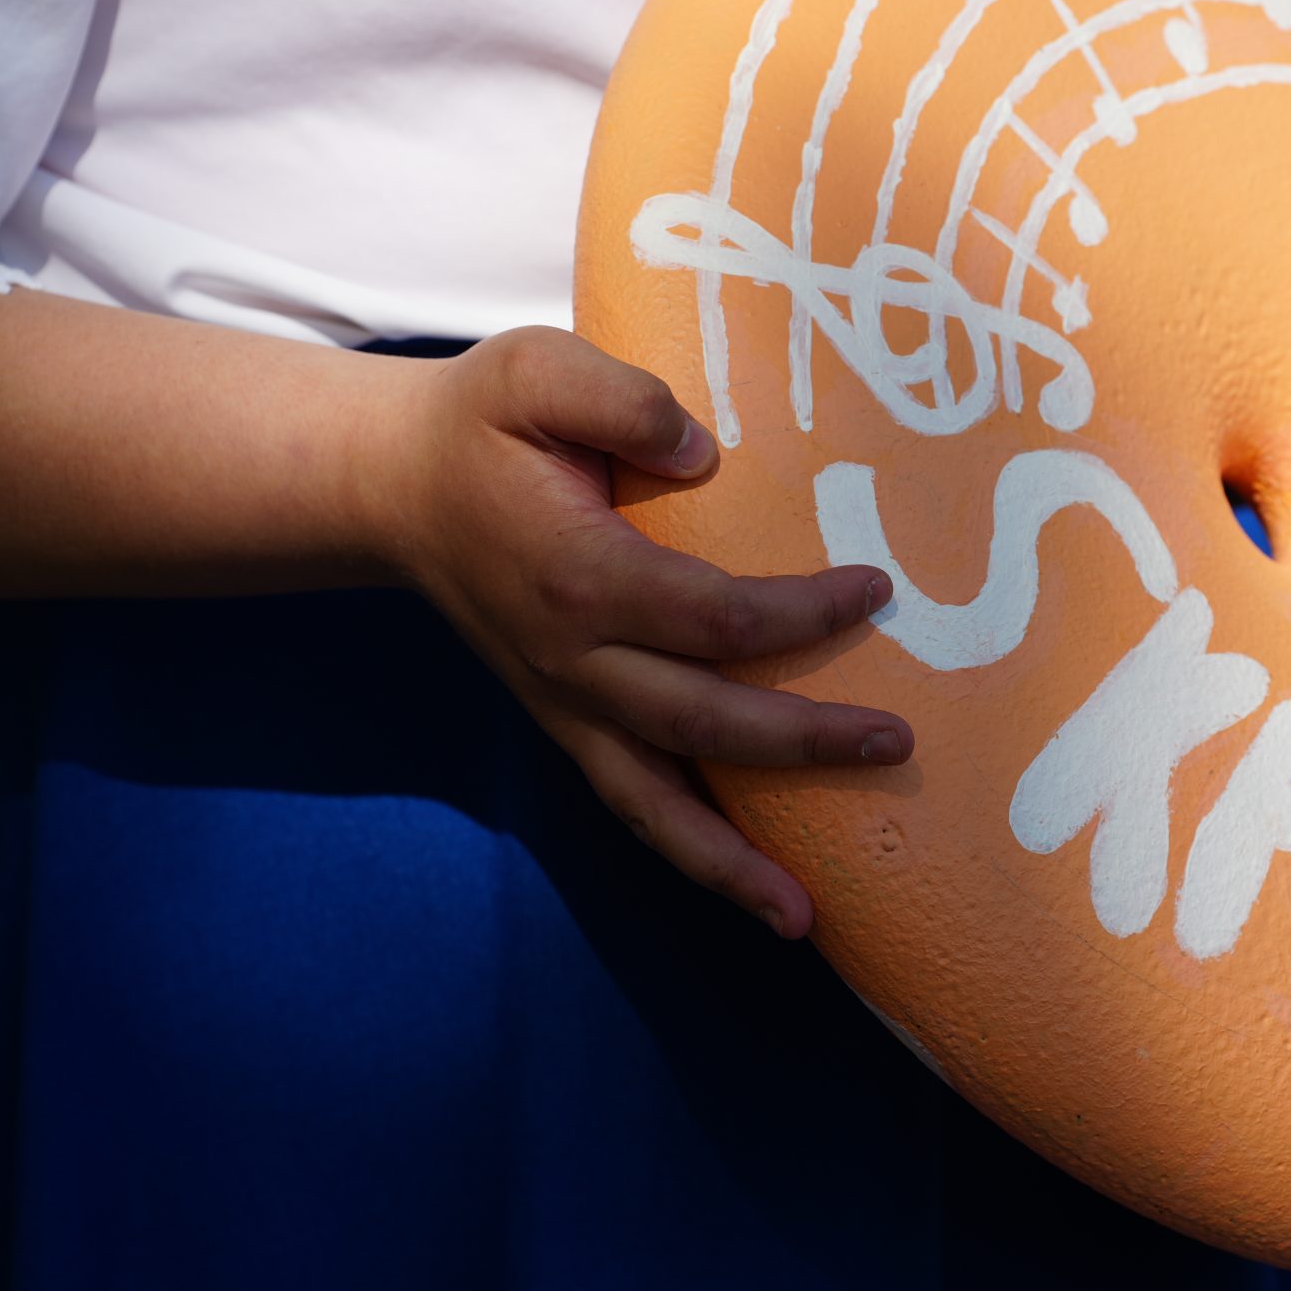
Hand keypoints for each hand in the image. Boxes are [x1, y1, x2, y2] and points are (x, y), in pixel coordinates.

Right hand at [379, 326, 909, 936]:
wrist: (392, 489)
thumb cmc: (481, 425)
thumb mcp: (537, 370)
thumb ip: (620, 399)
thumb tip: (702, 449)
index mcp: (580, 580)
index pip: (715, 618)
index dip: (804, 614)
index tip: (876, 588)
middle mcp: (572, 663)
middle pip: (702, 726)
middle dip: (803, 745)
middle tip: (898, 744)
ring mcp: (565, 706)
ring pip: (652, 804)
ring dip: (729, 864)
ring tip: (805, 920)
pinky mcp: (566, 723)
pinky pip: (631, 802)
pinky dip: (686, 852)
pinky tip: (749, 888)